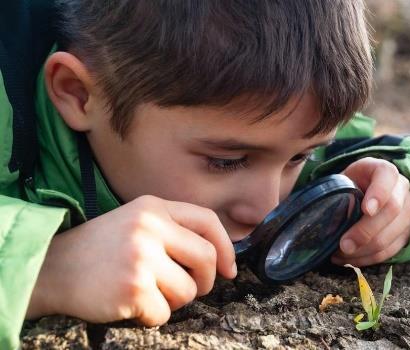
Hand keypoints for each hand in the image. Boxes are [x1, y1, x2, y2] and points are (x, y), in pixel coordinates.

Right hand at [26, 195, 235, 325]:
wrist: (50, 268)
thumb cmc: (100, 250)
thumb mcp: (136, 222)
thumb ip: (174, 232)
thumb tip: (221, 261)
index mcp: (153, 208)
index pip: (208, 221)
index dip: (226, 248)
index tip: (229, 269)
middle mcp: (149, 228)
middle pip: (206, 258)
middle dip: (205, 280)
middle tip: (190, 289)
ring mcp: (141, 258)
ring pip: (188, 291)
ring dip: (173, 301)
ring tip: (147, 293)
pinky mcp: (133, 288)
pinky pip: (164, 313)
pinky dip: (151, 316)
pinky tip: (130, 304)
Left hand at [332, 157, 409, 266]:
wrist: (368, 191)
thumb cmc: (351, 185)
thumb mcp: (342, 180)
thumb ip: (336, 194)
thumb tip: (324, 223)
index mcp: (383, 170)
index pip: (387, 175)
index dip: (379, 193)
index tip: (366, 210)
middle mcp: (401, 188)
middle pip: (392, 210)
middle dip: (366, 231)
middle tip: (344, 245)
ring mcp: (408, 211)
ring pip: (391, 235)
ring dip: (363, 250)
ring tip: (340, 254)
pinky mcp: (408, 233)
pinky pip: (390, 251)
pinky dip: (367, 259)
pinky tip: (349, 260)